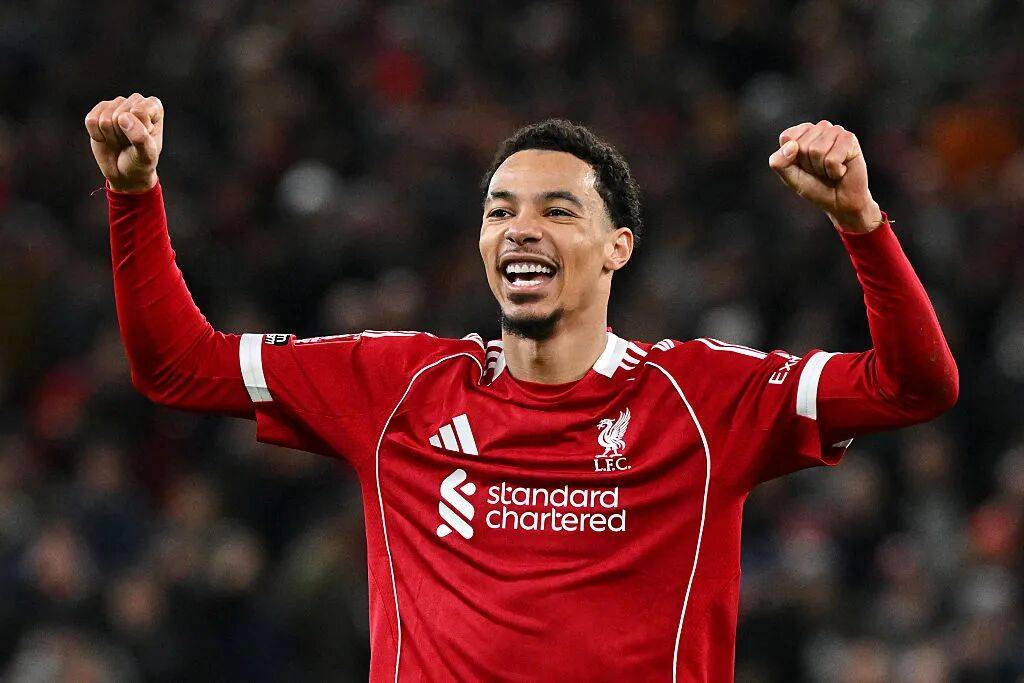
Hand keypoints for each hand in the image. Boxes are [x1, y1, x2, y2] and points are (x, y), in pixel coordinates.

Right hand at [85, 93, 163, 192]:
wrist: (124, 172)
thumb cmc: (140, 162)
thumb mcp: (146, 155)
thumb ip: (140, 137)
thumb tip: (123, 117)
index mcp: (154, 107)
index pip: (139, 111)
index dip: (139, 130)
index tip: (144, 140)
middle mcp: (135, 101)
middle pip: (120, 115)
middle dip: (122, 135)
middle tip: (129, 143)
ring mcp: (116, 104)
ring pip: (105, 119)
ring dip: (111, 136)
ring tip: (120, 141)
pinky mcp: (98, 110)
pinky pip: (91, 121)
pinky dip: (97, 135)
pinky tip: (106, 138)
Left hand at [768, 120, 882, 232]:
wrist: (839, 202)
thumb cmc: (815, 187)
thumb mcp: (791, 177)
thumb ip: (780, 163)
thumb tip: (791, 145)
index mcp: (802, 133)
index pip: (787, 137)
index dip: (791, 158)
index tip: (803, 167)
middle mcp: (819, 128)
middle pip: (802, 146)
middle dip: (809, 165)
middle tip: (819, 171)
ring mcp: (835, 131)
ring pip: (817, 150)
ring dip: (822, 169)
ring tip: (830, 170)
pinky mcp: (849, 138)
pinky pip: (832, 159)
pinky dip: (834, 171)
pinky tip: (841, 170)